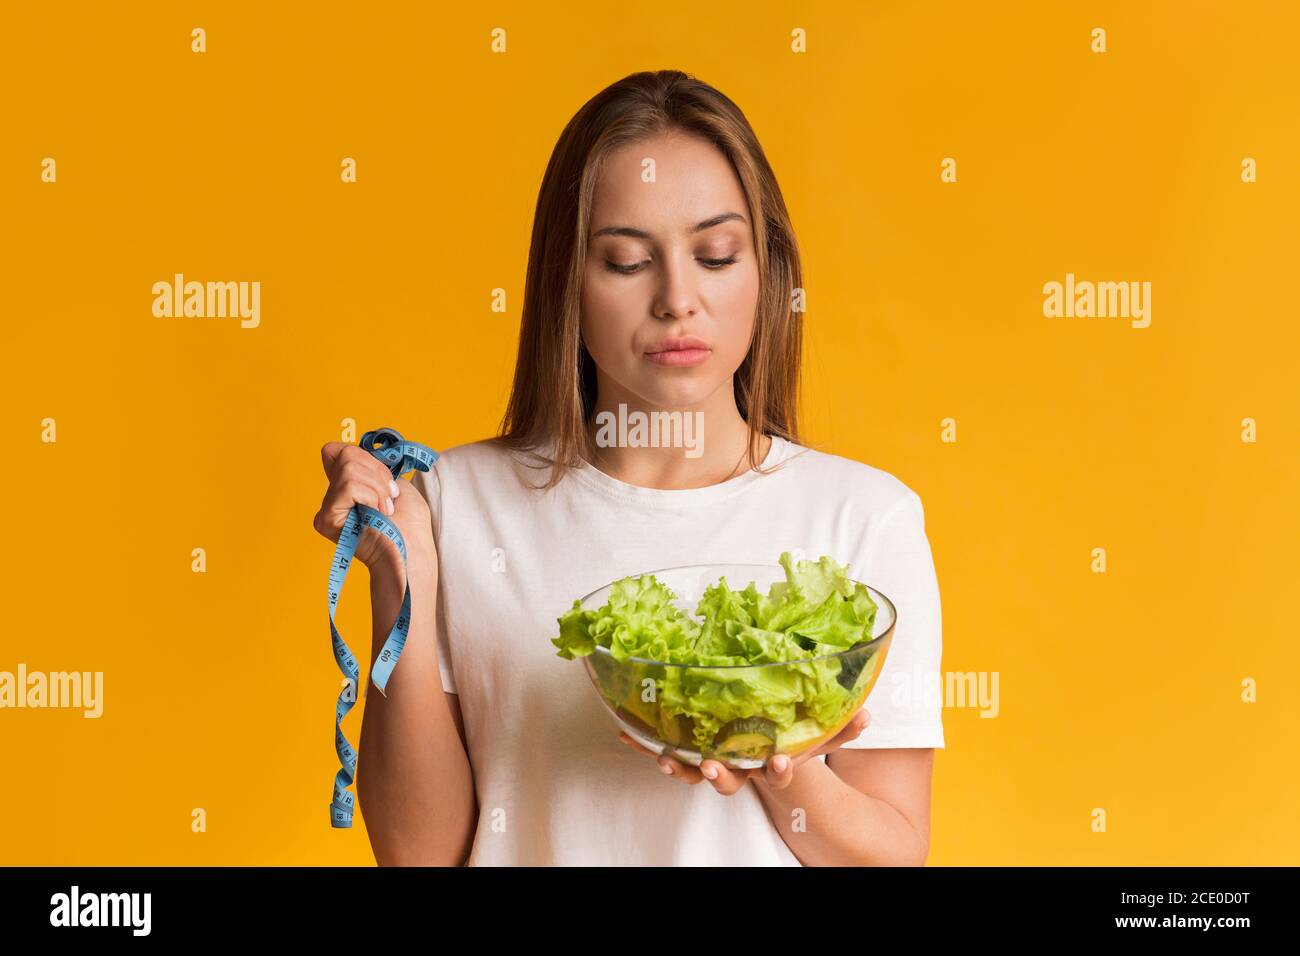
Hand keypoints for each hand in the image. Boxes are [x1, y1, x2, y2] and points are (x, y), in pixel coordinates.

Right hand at [313, 441, 434, 573]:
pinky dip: (372, 496)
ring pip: (349, 469)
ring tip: (385, 509)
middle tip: (390, 498)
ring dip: (378, 487)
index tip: (385, 481)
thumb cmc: (410, 521)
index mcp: (344, 488)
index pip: (336, 450)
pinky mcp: (327, 519)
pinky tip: (379, 514)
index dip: (365, 458)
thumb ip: (369, 464)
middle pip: (345, 454)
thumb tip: (351, 449)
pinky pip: (349, 487)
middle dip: (377, 473)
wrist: (414, 549)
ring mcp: (327, 510)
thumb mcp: (391, 480)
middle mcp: (331, 499)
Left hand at [618, 707, 870, 793]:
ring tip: (669, 759)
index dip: (777, 770)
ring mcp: (714, 764)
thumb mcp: (819, 734)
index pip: (777, 772)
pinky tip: (626, 733)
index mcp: (772, 764)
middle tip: (714, 767)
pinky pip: (667, 752)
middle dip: (720, 775)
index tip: (777, 762)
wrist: (763, 754)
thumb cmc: (790, 738)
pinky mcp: (690, 755)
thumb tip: (866, 715)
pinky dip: (646, 744)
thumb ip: (841, 728)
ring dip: (682, 766)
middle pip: (730, 779)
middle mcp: (742, 769)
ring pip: (696, 772)